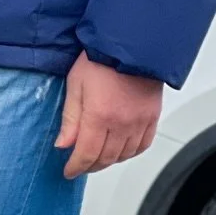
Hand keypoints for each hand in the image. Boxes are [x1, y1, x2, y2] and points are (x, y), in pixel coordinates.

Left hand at [55, 51, 162, 177]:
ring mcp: (139, 122)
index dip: (76, 167)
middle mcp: (121, 123)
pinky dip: (130, 152)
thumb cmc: (102, 57)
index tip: (69, 171)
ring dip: (109, 160)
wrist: (131, 42)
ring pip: (124, 155)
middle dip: (90, 165)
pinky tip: (121, 149)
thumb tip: (63, 144)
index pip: (86, 154)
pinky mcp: (152, 117)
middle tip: (81, 164)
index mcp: (99, 115)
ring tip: (98, 157)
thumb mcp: (76, 84)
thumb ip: (70, 117)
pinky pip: (142, 145)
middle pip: (105, 158)